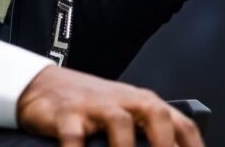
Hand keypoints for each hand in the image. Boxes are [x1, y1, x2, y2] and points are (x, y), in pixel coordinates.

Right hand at [17, 66, 203, 146]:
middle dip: (165, 144)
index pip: (181, 124)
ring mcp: (94, 106)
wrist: (43, 84)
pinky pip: (74, 136)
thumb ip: (148, 134)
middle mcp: (124, 101)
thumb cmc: (90, 106)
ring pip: (119, 122)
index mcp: (143, 103)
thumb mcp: (124, 114)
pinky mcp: (66, 114)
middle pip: (155, 114)